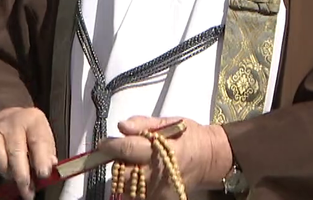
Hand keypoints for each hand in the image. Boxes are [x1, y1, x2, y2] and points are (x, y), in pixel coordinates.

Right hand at [0, 106, 56, 199]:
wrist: (10, 116)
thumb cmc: (29, 131)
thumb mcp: (44, 136)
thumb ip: (48, 153)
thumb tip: (49, 166)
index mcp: (32, 121)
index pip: (37, 141)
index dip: (41, 160)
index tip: (44, 175)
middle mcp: (11, 123)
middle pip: (15, 152)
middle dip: (22, 176)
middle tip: (28, 192)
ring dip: (7, 173)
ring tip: (14, 177)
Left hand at [97, 116, 232, 198]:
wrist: (209, 158)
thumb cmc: (189, 136)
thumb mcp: (169, 122)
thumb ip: (143, 124)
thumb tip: (121, 126)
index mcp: (162, 149)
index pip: (128, 149)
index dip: (111, 146)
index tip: (103, 144)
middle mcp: (160, 172)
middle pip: (124, 174)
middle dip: (118, 163)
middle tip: (123, 154)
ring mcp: (161, 190)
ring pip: (128, 189)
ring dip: (125, 178)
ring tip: (134, 166)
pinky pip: (138, 197)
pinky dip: (133, 189)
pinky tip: (141, 178)